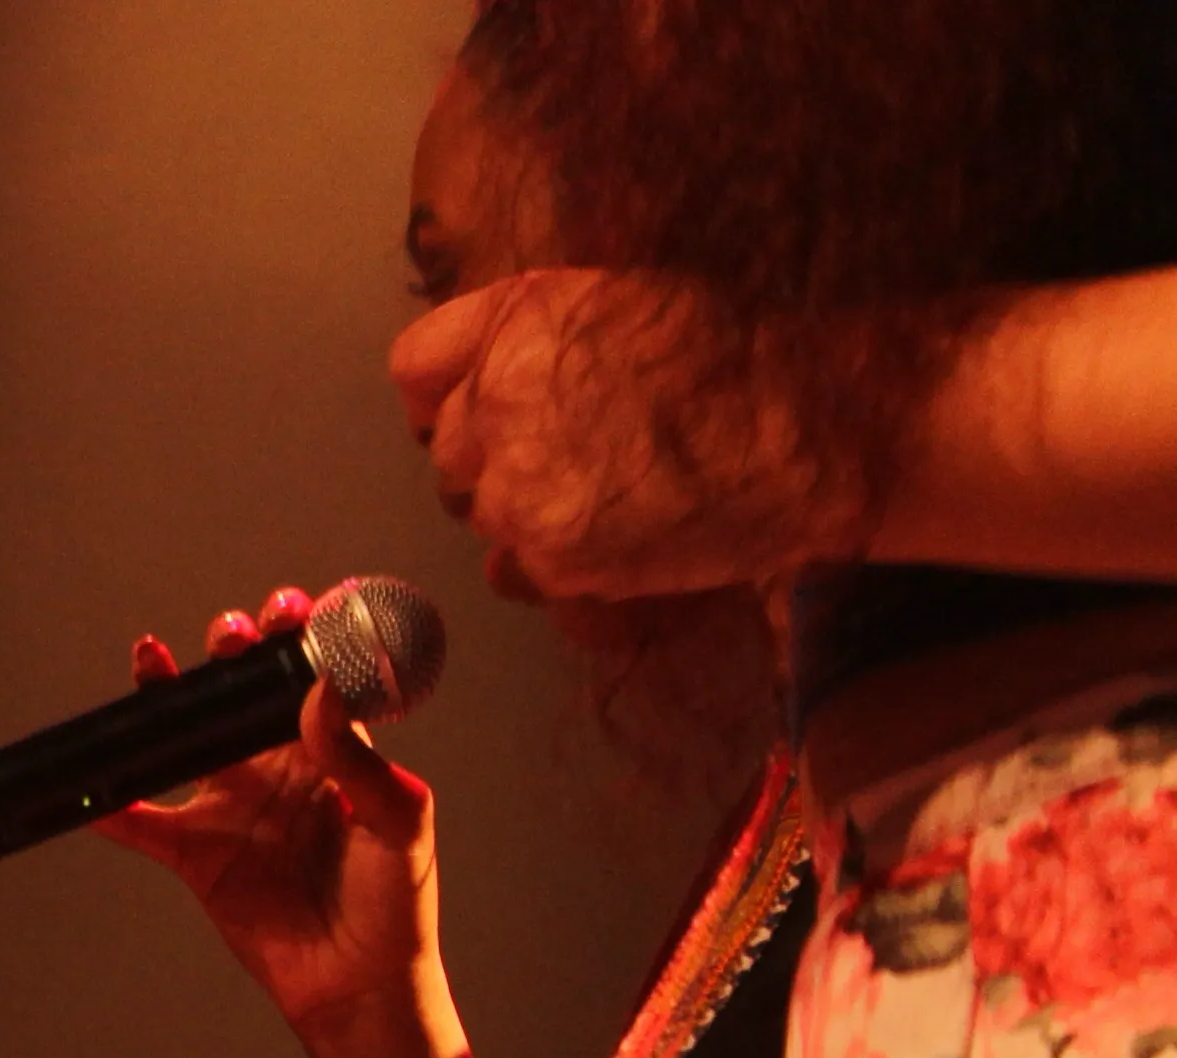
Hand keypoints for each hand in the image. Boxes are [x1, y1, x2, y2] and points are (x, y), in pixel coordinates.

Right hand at [90, 594, 447, 1046]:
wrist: (358, 982)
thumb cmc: (396, 901)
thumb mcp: (397, 821)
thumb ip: (356, 757)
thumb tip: (317, 691)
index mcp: (336, 749)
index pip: (313, 675)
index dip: (302, 636)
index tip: (294, 609)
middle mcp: (279, 767)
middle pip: (243, 692)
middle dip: (234, 650)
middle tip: (231, 634)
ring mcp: (233, 807)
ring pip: (187, 739)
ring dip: (165, 698)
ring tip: (149, 657)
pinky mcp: (196, 855)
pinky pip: (144, 824)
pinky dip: (112, 805)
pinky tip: (91, 781)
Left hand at [393, 267, 847, 601]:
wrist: (823, 427)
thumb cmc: (740, 359)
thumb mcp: (626, 303)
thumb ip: (533, 338)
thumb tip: (475, 384)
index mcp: (517, 323)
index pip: (417, 367)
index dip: (443, 394)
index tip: (472, 412)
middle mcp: (500, 401)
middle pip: (448, 452)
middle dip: (495, 458)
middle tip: (575, 458)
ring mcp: (520, 488)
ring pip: (480, 513)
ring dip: (525, 511)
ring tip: (612, 491)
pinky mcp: (552, 557)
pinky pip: (513, 570)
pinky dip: (551, 562)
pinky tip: (617, 533)